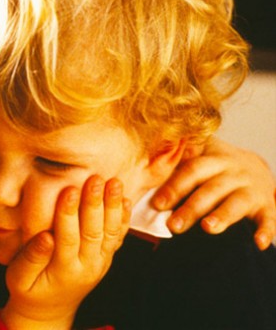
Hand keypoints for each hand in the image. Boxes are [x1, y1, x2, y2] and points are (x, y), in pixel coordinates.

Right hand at [1, 176, 129, 328]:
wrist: (50, 309)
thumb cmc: (29, 290)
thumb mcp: (19, 279)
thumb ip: (31, 259)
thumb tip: (45, 237)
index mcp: (63, 271)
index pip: (68, 238)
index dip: (68, 214)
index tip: (69, 191)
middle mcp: (87, 266)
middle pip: (93, 232)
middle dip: (94, 204)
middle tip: (95, 180)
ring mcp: (99, 262)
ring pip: (109, 232)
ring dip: (112, 206)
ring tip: (114, 183)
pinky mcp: (105, 257)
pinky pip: (117, 237)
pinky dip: (123, 218)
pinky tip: (125, 199)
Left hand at [152, 137, 275, 249]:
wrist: (257, 168)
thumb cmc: (215, 167)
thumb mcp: (199, 157)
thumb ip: (174, 164)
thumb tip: (139, 176)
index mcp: (211, 158)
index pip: (191, 170)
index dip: (174, 187)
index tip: (157, 204)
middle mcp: (232, 171)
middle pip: (210, 188)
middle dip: (191, 208)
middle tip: (173, 226)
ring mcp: (251, 188)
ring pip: (236, 202)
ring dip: (223, 216)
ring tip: (209, 228)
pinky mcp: (267, 205)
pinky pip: (269, 218)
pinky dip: (265, 231)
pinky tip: (259, 244)